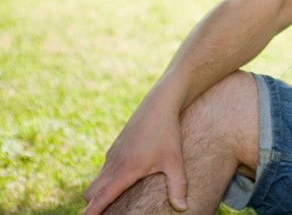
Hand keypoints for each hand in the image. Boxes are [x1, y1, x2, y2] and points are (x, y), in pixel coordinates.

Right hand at [84, 95, 187, 213]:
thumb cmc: (168, 133)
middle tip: (104, 213)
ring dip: (101, 191)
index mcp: (125, 169)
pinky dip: (108, 178)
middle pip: (91, 192)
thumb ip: (178, 186)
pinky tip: (125, 179)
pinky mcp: (116, 147)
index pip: (101, 197)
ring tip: (113, 202)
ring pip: (97, 179)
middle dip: (93, 205)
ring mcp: (113, 154)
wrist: (159, 104)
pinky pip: (105, 168)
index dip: (91, 212)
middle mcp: (114, 163)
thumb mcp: (175, 161)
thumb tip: (183, 208)